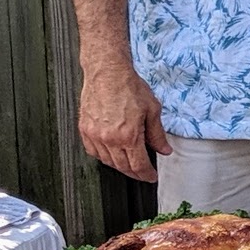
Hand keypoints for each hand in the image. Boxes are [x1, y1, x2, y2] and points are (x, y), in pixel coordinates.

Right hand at [78, 61, 170, 181]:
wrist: (107, 71)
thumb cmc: (129, 86)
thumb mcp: (152, 109)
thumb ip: (157, 134)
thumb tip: (164, 150)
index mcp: (128, 135)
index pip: (138, 165)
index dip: (147, 175)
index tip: (151, 177)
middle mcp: (109, 139)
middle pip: (123, 167)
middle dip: (135, 173)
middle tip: (143, 173)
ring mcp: (95, 135)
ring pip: (107, 161)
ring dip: (120, 166)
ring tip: (129, 163)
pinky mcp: (84, 130)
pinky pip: (93, 152)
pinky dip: (103, 156)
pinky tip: (111, 153)